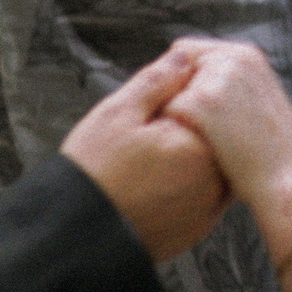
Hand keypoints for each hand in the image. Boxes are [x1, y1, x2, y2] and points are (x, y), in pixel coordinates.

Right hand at [61, 47, 229, 261]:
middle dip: (188, 126)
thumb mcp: (117, 112)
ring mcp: (210, 206)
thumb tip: (185, 56)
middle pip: (217, 135)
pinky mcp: (200, 226)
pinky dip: (189, 180)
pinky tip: (157, 180)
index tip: (152, 109)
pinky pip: (206, 191)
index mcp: (201, 145)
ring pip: (214, 163)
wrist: (75, 236)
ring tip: (148, 159)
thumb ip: (158, 81)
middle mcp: (216, 179)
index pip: (212, 103)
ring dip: (191, 153)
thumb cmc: (91, 175)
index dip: (180, 97)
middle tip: (144, 138)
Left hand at [157, 38, 291, 203]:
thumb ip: (227, 82)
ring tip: (212, 141)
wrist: (289, 179)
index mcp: (247, 55)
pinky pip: (166, 114)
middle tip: (206, 131)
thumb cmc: (272, 151)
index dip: (184, 82)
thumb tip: (186, 83)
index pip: (189, 52)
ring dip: (179, 118)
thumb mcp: (258, 99)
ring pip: (168, 94)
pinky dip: (175, 134)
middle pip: (174, 73)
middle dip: (179, 99)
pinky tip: (204, 149)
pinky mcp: (200, 102)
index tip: (197, 112)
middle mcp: (231, 58)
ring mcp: (215, 78)